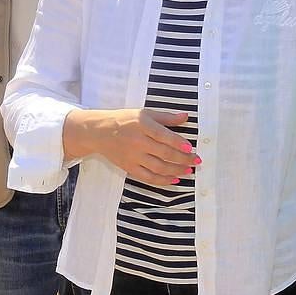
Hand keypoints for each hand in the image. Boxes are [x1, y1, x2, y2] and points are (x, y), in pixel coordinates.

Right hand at [64, 108, 197, 184]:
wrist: (99, 132)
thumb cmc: (123, 120)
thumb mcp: (144, 113)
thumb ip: (166, 117)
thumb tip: (185, 117)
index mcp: (142, 125)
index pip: (164, 136)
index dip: (178, 143)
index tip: (191, 147)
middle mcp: (138, 142)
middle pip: (164, 154)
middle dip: (183, 159)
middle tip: (196, 161)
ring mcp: (133, 157)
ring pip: (159, 168)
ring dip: (176, 170)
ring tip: (189, 170)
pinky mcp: (129, 168)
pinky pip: (148, 177)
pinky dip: (162, 181)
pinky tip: (174, 179)